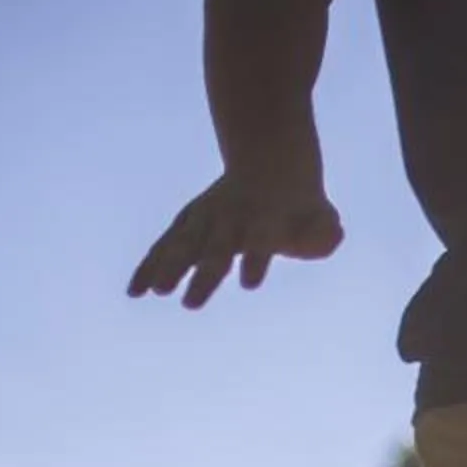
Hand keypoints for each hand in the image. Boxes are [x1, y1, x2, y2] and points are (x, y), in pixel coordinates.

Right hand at [127, 172, 343, 308]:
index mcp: (263, 221)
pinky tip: (135, 292)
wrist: (270, 163)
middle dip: (203, 274)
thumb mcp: (321, 217)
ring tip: (154, 292)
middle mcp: (230, 220)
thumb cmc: (300, 205)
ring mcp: (206, 220)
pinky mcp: (188, 225)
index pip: (260, 242)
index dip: (255, 260)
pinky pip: (165, 247)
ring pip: (184, 244)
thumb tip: (332, 236)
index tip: (250, 282)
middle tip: (190, 303)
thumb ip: (324, 233)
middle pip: (215, 248)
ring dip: (168, 267)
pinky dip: (149, 267)